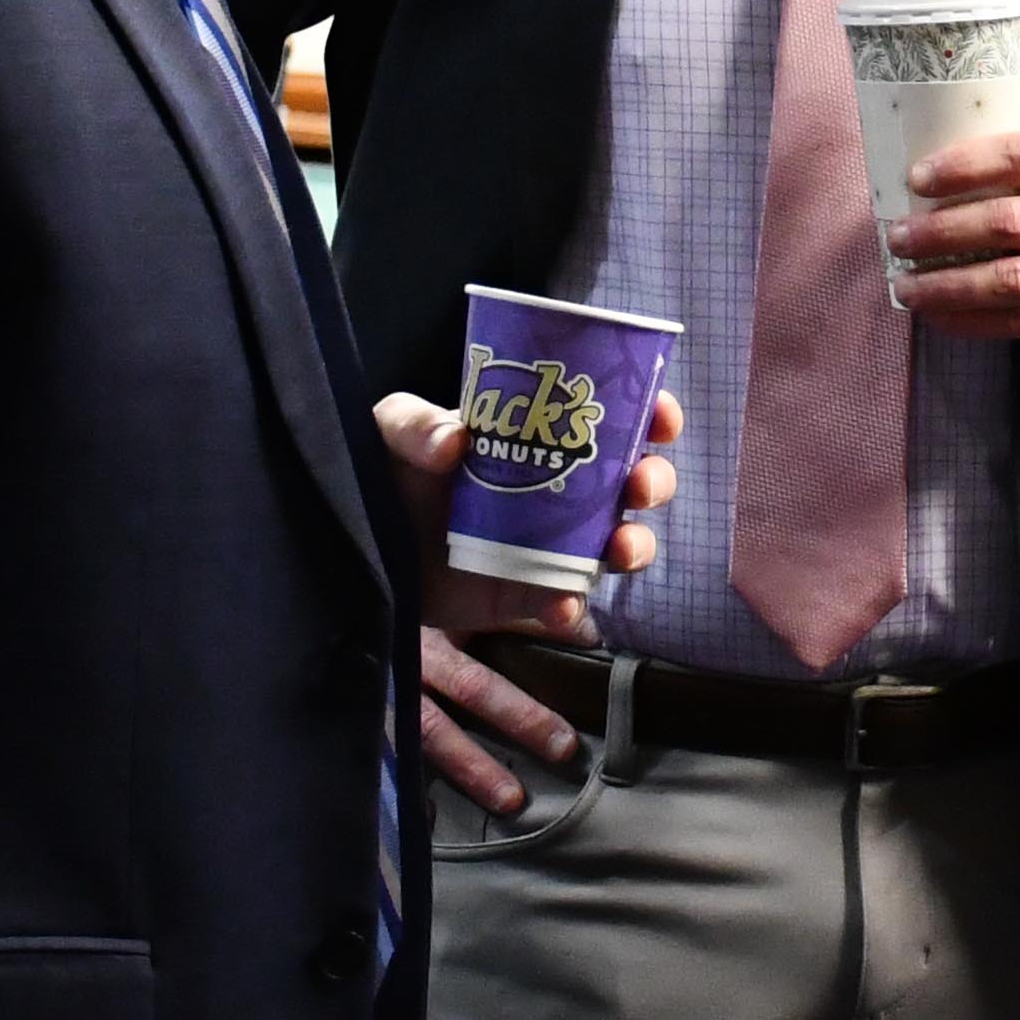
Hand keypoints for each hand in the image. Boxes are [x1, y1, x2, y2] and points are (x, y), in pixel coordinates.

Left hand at [373, 386, 680, 812]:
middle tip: (640, 485)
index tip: (662, 416)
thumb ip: (413, 425)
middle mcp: (557, 487)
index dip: (649, 413)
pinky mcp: (527, 592)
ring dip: (634, 544)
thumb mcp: (387, 432)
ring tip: (620, 549)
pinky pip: (567, 600)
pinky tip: (561, 606)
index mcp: (536, 435)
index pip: (608, 416)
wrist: (357, 550)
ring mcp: (548, 543)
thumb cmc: (381, 475)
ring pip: (617, 542)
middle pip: (630, 480)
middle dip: (653, 480)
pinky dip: (573, 605)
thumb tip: (456, 440)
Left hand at [889, 127, 1019, 354]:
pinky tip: (937, 315)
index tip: (917, 178)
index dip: (964, 165)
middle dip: (941, 233)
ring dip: (947, 286)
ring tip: (906, 286)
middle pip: (1007, 222)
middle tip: (898, 239)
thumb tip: (925, 180)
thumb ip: (1019, 171)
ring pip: (1009, 280)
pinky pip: (1018, 323)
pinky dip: (969, 320)